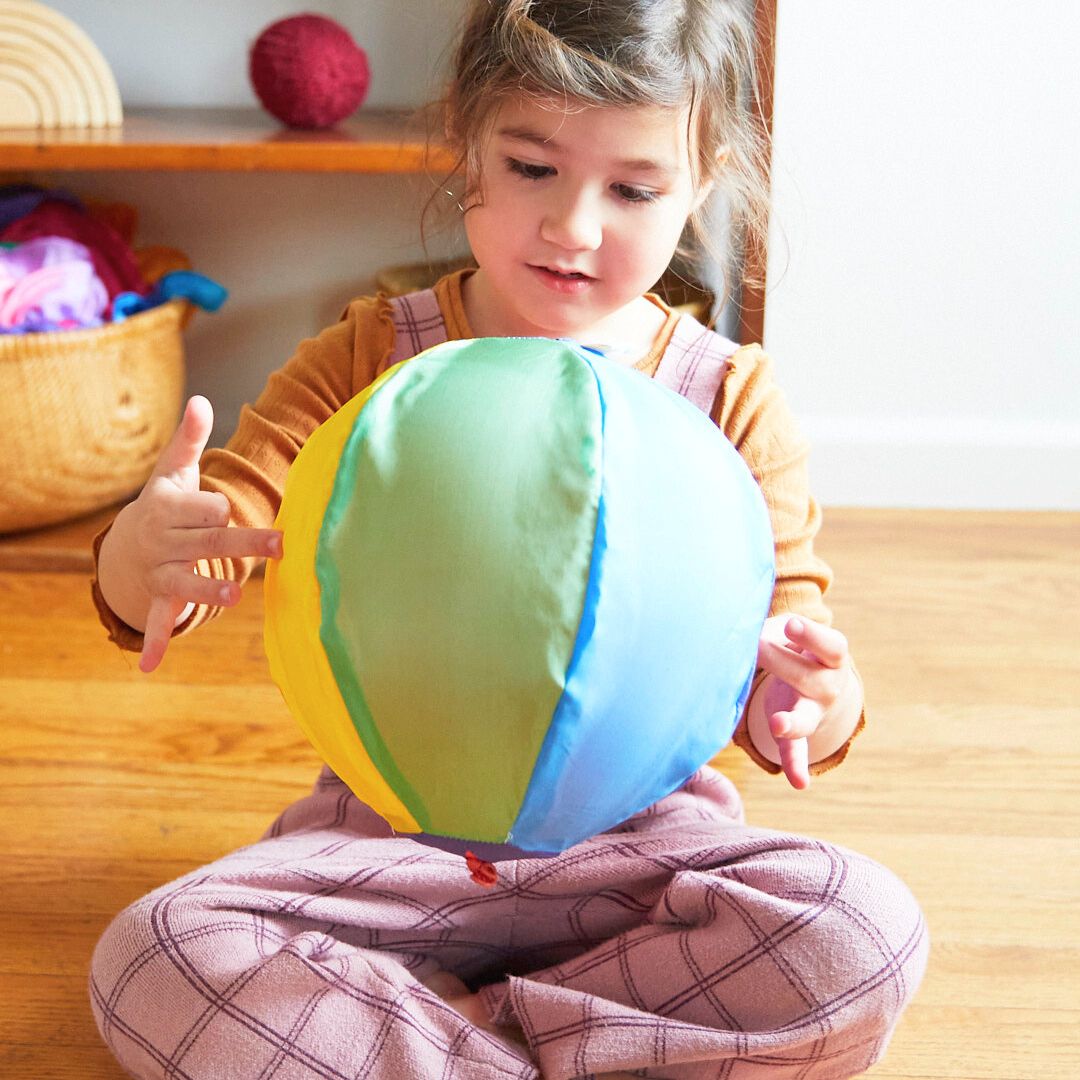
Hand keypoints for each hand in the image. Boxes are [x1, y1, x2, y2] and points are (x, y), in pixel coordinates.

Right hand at [96, 396, 281, 672]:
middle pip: (210, 542)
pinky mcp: (160, 599)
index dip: (217, 508)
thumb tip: (202, 400)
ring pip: (189, 582)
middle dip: (244, 543)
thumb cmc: (165, 504)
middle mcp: (163, 542)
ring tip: (235, 596)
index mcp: (168, 508)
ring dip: (209, 590)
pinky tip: (152, 665)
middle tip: (282, 544)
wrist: (125, 545)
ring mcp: (160, 573)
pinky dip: (156, 641)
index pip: (204, 508)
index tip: (225, 508)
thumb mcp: (173, 471)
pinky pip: (158, 621)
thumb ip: (190, 438)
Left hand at [750, 614, 858, 789]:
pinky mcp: (798, 733)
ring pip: (805, 718)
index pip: (829, 645)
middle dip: (780, 662)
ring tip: (778, 725)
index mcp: (831, 657)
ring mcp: (814, 712)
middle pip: (808, 677)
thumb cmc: (798, 647)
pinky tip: (798, 782)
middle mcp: (828, 686)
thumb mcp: (794, 634)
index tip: (790, 624)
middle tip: (756, 646)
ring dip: (791, 723)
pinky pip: (798, 751)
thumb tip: (741, 629)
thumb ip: (772, 631)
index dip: (811, 634)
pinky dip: (796, 766)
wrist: (820, 680)